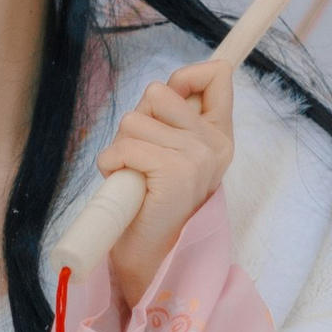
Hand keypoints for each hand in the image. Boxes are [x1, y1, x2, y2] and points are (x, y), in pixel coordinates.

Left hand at [94, 62, 234, 308]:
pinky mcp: (175, 173)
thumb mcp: (171, 153)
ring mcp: (197, 158)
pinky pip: (126, 146)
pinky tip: (124, 183)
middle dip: (138, 120)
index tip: (164, 104)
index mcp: (219, 135)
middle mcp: (214, 144)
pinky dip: (112, 163)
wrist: (150, 257)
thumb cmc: (152, 203)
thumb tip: (157, 88)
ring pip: (134, 119)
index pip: (218, 74)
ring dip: (121, 146)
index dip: (184, 76)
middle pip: (159, 91)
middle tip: (141, 156)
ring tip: (133, 174)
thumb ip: (172, 120)